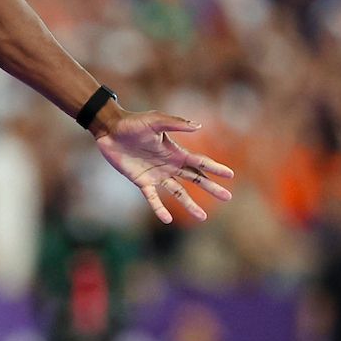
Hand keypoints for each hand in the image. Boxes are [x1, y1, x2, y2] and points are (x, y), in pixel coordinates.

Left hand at [93, 110, 235, 225]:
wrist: (110, 130)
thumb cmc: (133, 122)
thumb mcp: (155, 120)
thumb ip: (176, 124)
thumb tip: (199, 126)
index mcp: (175, 151)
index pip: (199, 162)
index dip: (215, 168)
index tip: (230, 175)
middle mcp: (170, 165)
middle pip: (195, 179)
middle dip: (211, 188)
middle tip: (227, 197)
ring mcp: (157, 175)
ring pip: (178, 193)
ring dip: (190, 205)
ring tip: (202, 217)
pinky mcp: (142, 182)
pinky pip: (153, 198)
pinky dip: (160, 209)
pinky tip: (167, 220)